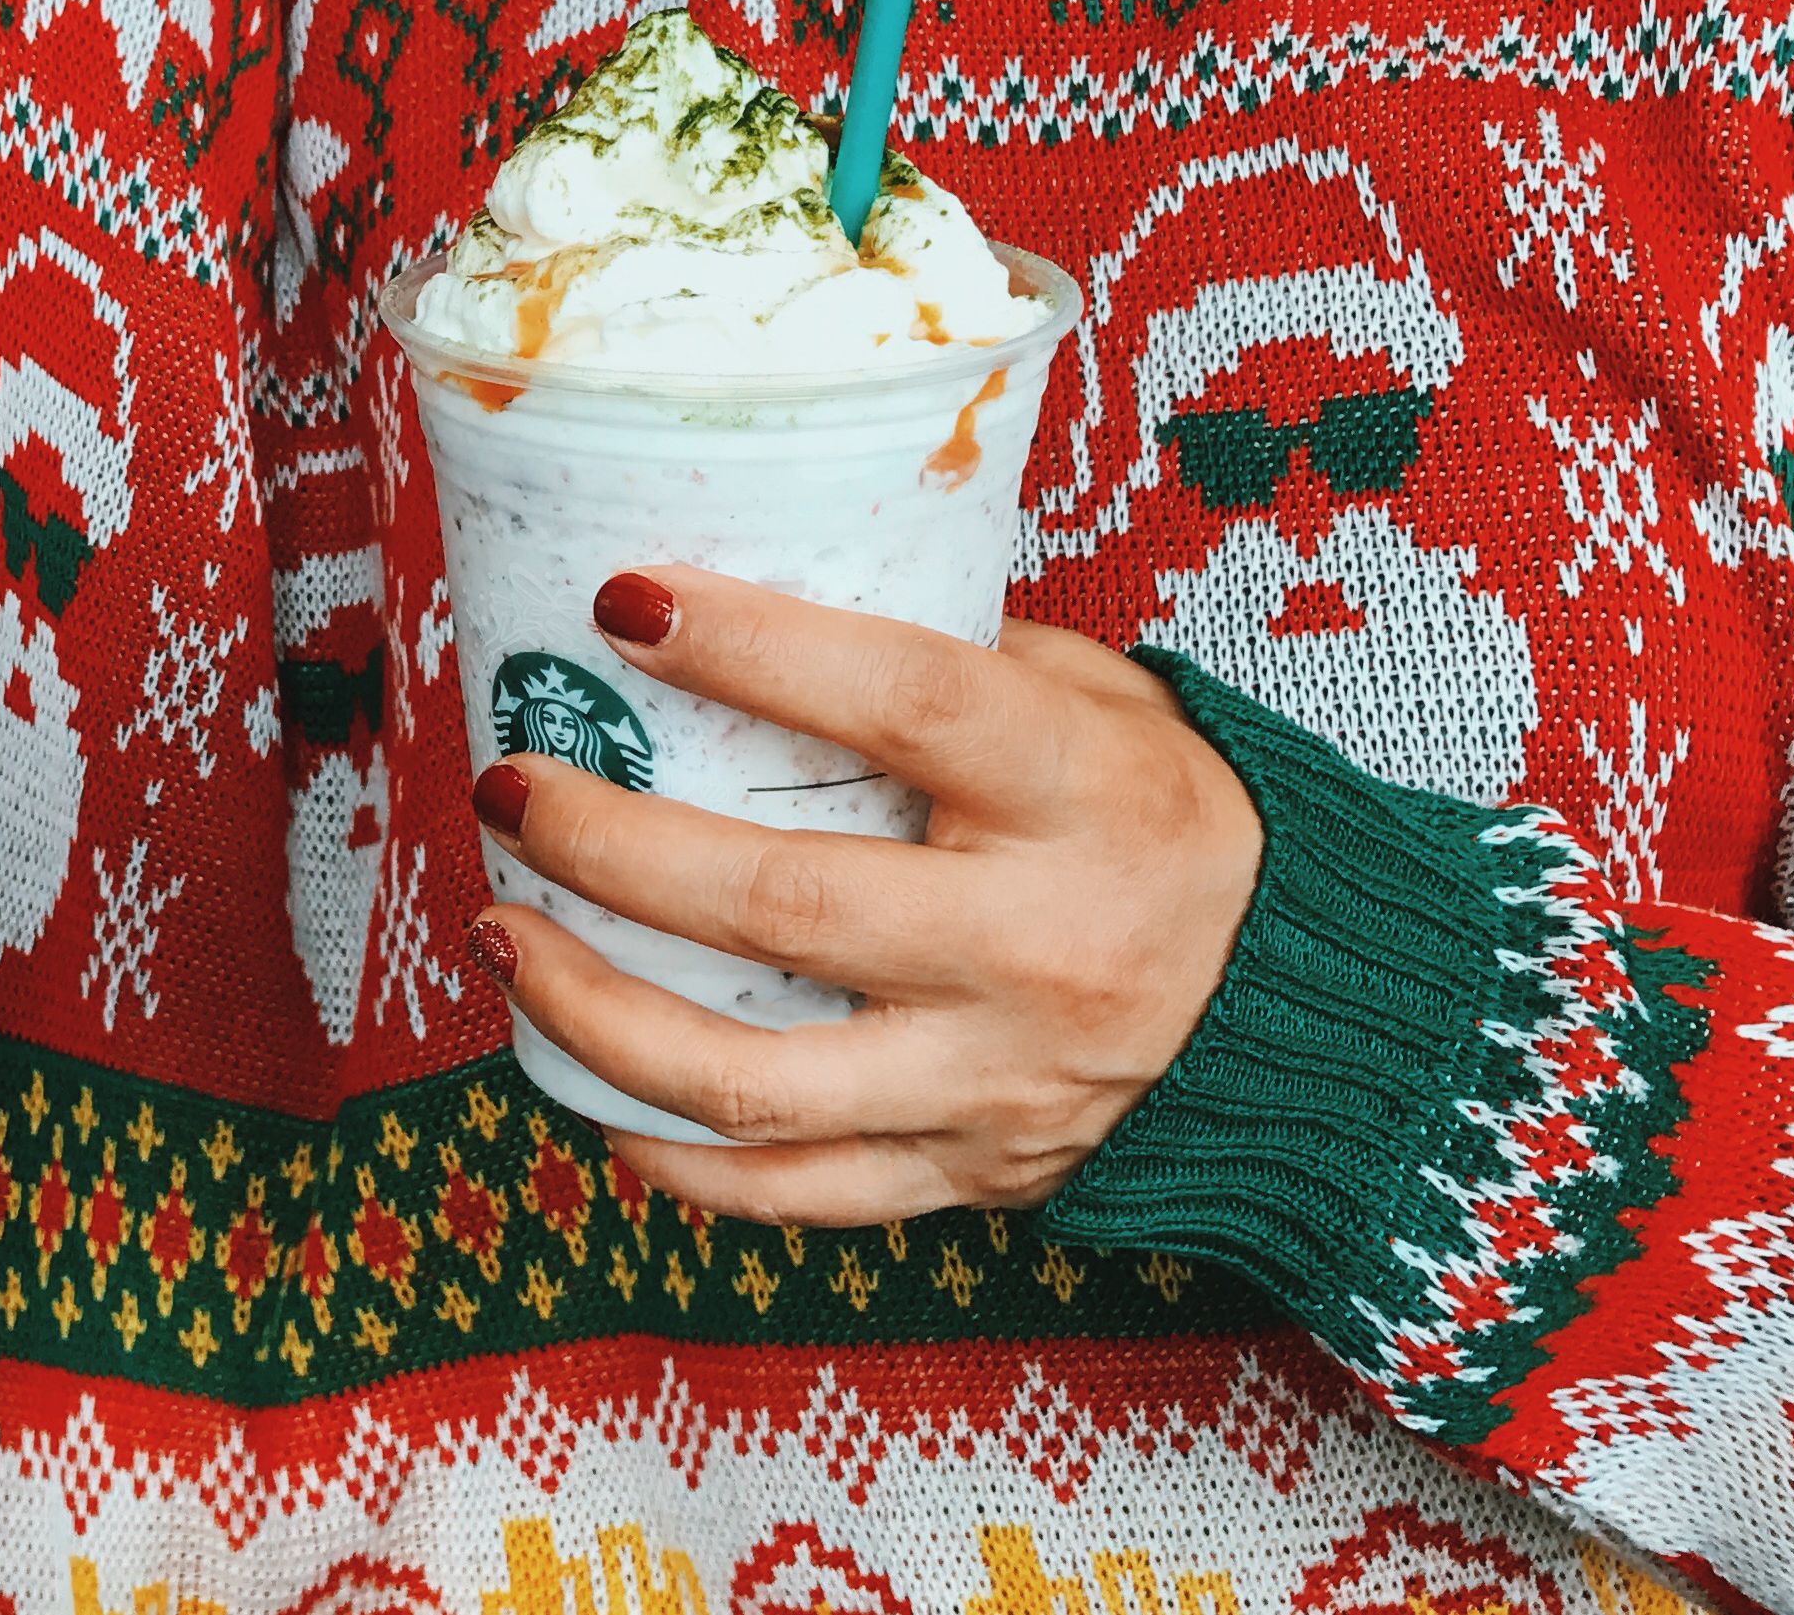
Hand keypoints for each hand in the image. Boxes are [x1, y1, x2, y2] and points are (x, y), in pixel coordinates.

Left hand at [469, 565, 1261, 1227]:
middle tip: (508, 785)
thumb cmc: (1155, 814)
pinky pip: (788, 1192)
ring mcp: (996, 1081)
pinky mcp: (968, 1173)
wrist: (1292, 1003)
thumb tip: (745, 604)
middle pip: (783, 904)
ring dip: (592, 1010)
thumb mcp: (1098, 701)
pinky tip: (584, 1089)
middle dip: (608, 846)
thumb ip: (949, 657)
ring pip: (753, 1078)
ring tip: (501, 935)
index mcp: (1080, 794)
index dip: (754, 648)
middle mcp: (1038, 947)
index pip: (905, 705)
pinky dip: (670, 1152)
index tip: (624, 600)